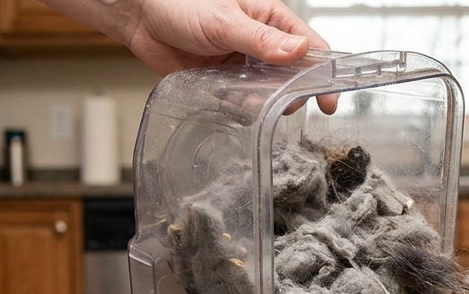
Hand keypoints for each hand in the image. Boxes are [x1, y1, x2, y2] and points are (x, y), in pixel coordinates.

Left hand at [48, 0, 337, 110]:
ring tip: (240, 98)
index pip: (310, 49)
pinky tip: (226, 100)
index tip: (326, 101)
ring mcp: (244, 64)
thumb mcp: (224, 20)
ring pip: (268, 94)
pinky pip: (242, 102)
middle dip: (287, 95)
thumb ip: (260, 40)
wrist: (142, 17)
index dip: (322, 75)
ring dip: (260, 103)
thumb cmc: (182, 4)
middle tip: (275, 103)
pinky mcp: (225, 81)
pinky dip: (238, 107)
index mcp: (272, 20)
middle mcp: (262, 44)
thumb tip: (298, 52)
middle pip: (292, 78)